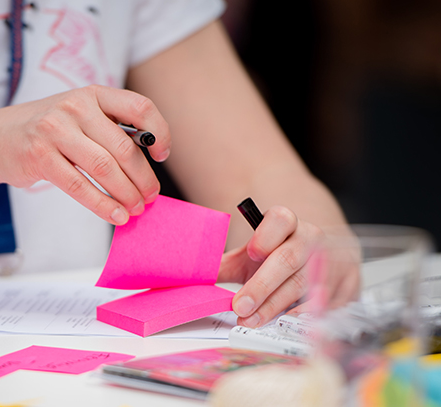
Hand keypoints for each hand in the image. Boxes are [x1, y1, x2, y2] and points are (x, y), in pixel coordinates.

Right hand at [0, 85, 170, 224]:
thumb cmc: (47, 131)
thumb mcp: (78, 116)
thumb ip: (108, 131)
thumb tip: (146, 167)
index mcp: (92, 94)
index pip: (139, 107)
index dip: (159, 132)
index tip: (161, 155)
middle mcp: (75, 106)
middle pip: (124, 147)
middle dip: (143, 178)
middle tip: (150, 197)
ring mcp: (55, 130)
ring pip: (104, 168)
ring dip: (126, 194)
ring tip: (135, 209)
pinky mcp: (40, 156)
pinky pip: (80, 186)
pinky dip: (102, 205)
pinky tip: (115, 215)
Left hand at [218, 206, 360, 326]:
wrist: (319, 249)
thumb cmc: (278, 254)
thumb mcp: (251, 254)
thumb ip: (227, 263)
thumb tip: (193, 276)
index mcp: (287, 223)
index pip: (280, 219)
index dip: (267, 235)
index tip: (252, 252)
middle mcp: (313, 238)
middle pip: (289, 260)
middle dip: (263, 286)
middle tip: (241, 307)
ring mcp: (334, 258)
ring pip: (308, 284)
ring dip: (280, 306)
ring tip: (255, 320)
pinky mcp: (349, 281)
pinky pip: (330, 302)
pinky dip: (308, 316)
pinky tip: (288, 324)